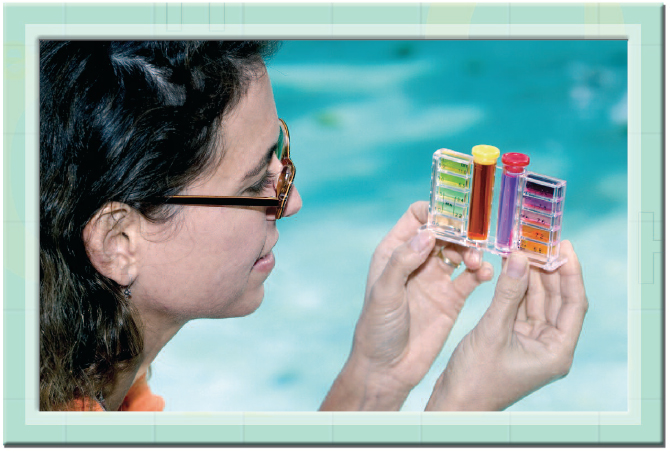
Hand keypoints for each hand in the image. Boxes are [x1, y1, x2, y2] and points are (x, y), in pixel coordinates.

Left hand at [320, 201, 492, 409]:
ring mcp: (435, 278)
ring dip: (472, 251)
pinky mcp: (452, 298)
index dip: (436, 212)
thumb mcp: (384, 291)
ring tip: (475, 262)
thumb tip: (428, 234)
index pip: (417, 217)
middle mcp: (416, 260)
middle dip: (460, 231)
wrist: (388, 368)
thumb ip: (403, 261)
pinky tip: (484, 274)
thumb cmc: (376, 328)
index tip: (453, 217)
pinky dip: (481, 271)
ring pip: (460, 251)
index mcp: (395, 251)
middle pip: (444, 231)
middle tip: (473, 238)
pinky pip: (471, 277)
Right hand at [425, 241, 587, 410]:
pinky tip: (512, 266)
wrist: (455, 403)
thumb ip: (508, 293)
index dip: (571, 272)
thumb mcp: (493, 331)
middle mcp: (550, 346)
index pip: (574, 303)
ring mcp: (532, 342)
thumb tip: (520, 256)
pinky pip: (521, 306)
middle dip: (550, 270)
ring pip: (538, 300)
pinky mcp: (514, 338)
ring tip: (526, 246)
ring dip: (532, 275)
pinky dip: (517, 287)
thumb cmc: (476, 377)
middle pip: (558, 299)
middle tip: (541, 240)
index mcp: (557, 351)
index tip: (564, 246)